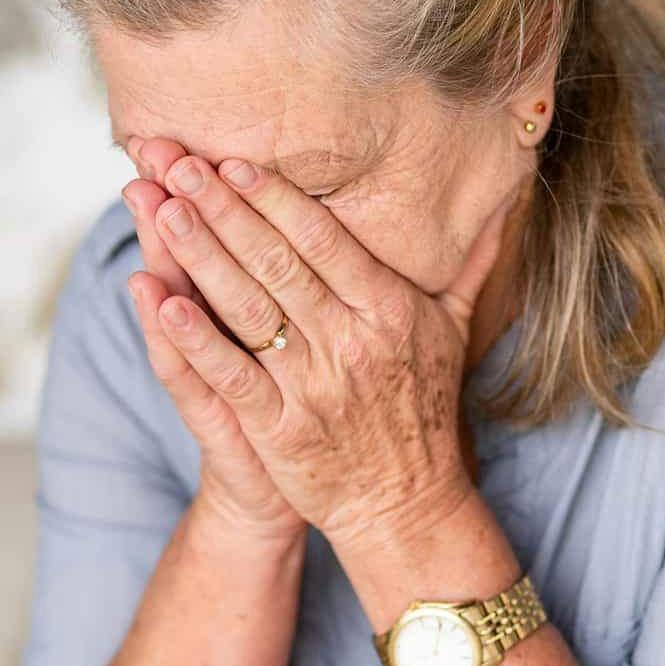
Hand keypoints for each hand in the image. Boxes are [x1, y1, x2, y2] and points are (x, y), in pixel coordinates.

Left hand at [124, 134, 514, 553]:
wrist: (407, 503)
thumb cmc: (425, 409)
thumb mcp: (455, 329)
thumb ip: (469, 261)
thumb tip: (505, 202)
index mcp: (389, 309)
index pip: (323, 240)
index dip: (275, 198)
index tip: (234, 162)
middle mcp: (351, 341)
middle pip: (277, 263)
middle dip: (222, 210)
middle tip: (177, 164)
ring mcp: (314, 386)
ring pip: (248, 308)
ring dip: (200, 255)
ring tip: (160, 209)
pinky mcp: (281, 429)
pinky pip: (232, 375)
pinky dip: (195, 338)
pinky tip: (161, 301)